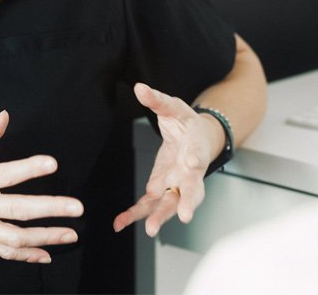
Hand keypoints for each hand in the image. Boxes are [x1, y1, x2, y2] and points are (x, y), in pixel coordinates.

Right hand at [0, 111, 83, 262]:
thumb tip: (4, 117)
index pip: (5, 173)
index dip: (29, 168)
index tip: (52, 163)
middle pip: (18, 210)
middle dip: (51, 209)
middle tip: (77, 207)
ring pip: (16, 238)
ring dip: (46, 237)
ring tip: (71, 234)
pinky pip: (3, 253)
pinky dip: (26, 256)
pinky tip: (46, 255)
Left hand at [112, 84, 222, 236]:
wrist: (195, 139)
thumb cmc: (187, 124)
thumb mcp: (174, 107)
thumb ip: (157, 100)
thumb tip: (139, 88)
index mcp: (196, 148)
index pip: (197, 154)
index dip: (195, 159)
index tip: (192, 163)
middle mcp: (189, 172)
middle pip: (191, 189)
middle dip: (188, 202)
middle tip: (185, 214)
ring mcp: (175, 184)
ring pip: (170, 203)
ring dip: (160, 216)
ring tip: (150, 228)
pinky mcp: (161, 188)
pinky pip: (148, 205)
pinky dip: (135, 214)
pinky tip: (120, 223)